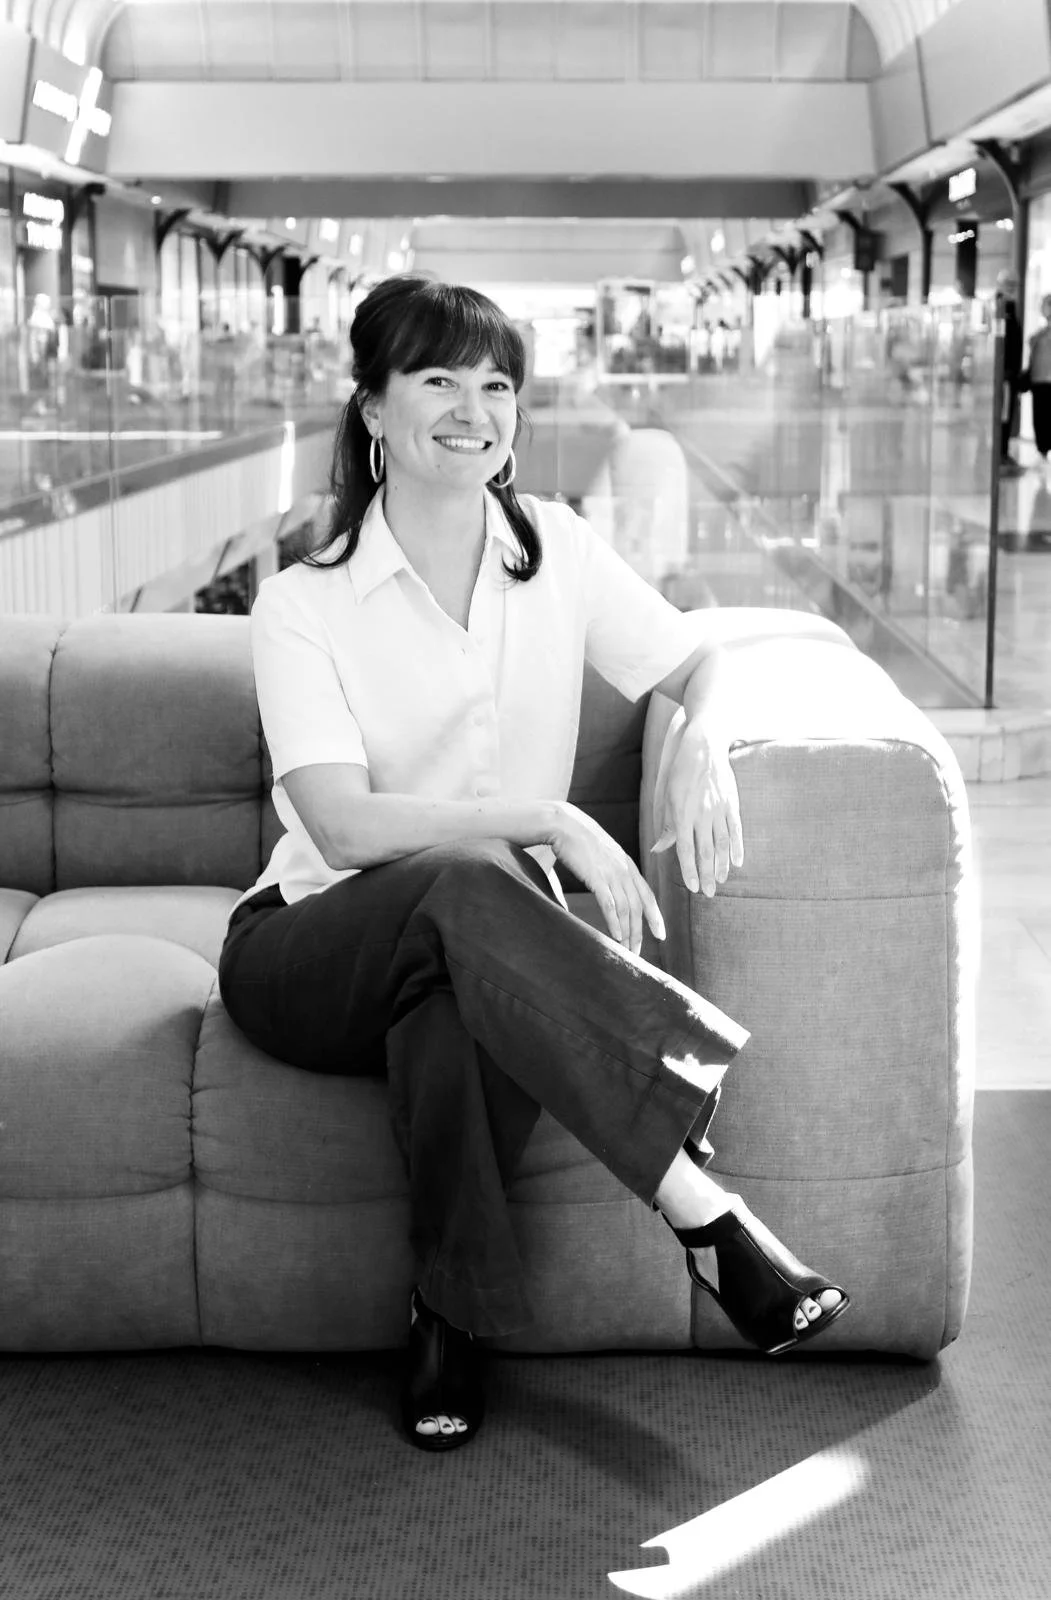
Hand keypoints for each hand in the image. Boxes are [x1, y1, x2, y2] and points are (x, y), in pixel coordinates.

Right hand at [545, 802, 665, 955]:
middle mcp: (624, 870)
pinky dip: (614, 921)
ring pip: (626, 908)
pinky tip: (616, 936)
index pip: (648, 895)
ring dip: (628, 932)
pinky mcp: (596, 876)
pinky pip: (609, 903)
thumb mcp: (602, 853)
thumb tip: (606, 888)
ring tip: (627, 951)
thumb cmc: (578, 839)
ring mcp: (611, 872)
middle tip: (637, 954)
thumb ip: (609, 870)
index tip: (661, 935)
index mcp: (627, 865)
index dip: (655, 916)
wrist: (563, 822)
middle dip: (640, 932)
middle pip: (639, 906)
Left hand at [651, 725, 743, 896]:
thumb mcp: (668, 797)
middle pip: (705, 852)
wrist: (704, 747)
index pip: (686, 850)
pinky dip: (737, 847)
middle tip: (709, 893)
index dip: (689, 870)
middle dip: (707, 875)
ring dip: (721, 865)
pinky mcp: (731, 803)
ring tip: (721, 881)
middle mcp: (701, 814)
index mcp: (682, 814)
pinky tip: (737, 862)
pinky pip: (735, 830)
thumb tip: (658, 849)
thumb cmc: (682, 772)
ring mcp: (718, 809)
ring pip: (721, 844)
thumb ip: (666, 826)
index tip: (692, 887)